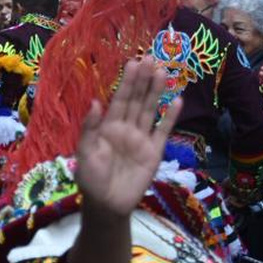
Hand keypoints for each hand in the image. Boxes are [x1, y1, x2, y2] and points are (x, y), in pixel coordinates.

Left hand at [75, 58, 179, 218]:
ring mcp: (141, 139)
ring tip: (164, 72)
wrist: (107, 204)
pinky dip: (170, 117)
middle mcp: (126, 128)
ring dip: (156, 92)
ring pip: (150, 110)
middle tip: (150, 58)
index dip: (126, 82)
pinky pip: (163, 131)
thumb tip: (95, 102)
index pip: (119, 100)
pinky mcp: (154, 152)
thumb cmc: (91, 178)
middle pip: (136, 100)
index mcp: (107, 126)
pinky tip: (177, 101)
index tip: (133, 63)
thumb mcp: (84, 152)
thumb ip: (90, 128)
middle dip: (143, 80)